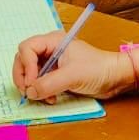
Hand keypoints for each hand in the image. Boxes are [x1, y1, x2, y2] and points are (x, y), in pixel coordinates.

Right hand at [13, 33, 128, 102]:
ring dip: (32, 87)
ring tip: (44, 97)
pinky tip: (51, 98)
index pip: (26, 48)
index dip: (25, 65)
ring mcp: (52, 63)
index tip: (32, 82)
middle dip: (24, 77)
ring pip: (29, 73)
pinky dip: (40, 92)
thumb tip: (30, 92)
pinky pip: (39, 83)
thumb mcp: (73, 75)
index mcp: (53, 41)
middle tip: (29, 92)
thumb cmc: (99, 69)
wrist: (115, 78)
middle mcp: (49, 50)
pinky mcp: (55, 75)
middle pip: (23, 60)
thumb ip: (49, 83)